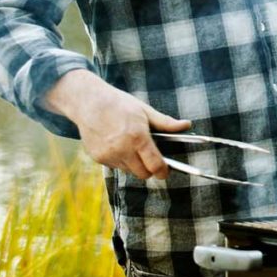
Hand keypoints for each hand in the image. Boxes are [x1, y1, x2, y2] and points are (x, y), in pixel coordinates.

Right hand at [44, 70, 190, 178]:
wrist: (88, 102)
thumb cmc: (120, 104)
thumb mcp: (145, 111)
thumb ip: (166, 123)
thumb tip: (187, 125)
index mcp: (137, 137)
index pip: (154, 165)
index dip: (163, 171)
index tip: (166, 171)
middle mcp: (122, 149)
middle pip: (142, 174)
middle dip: (149, 169)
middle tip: (151, 158)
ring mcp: (108, 155)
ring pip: (129, 171)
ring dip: (134, 164)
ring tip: (132, 146)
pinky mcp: (98, 158)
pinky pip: (115, 166)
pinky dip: (120, 160)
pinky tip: (118, 145)